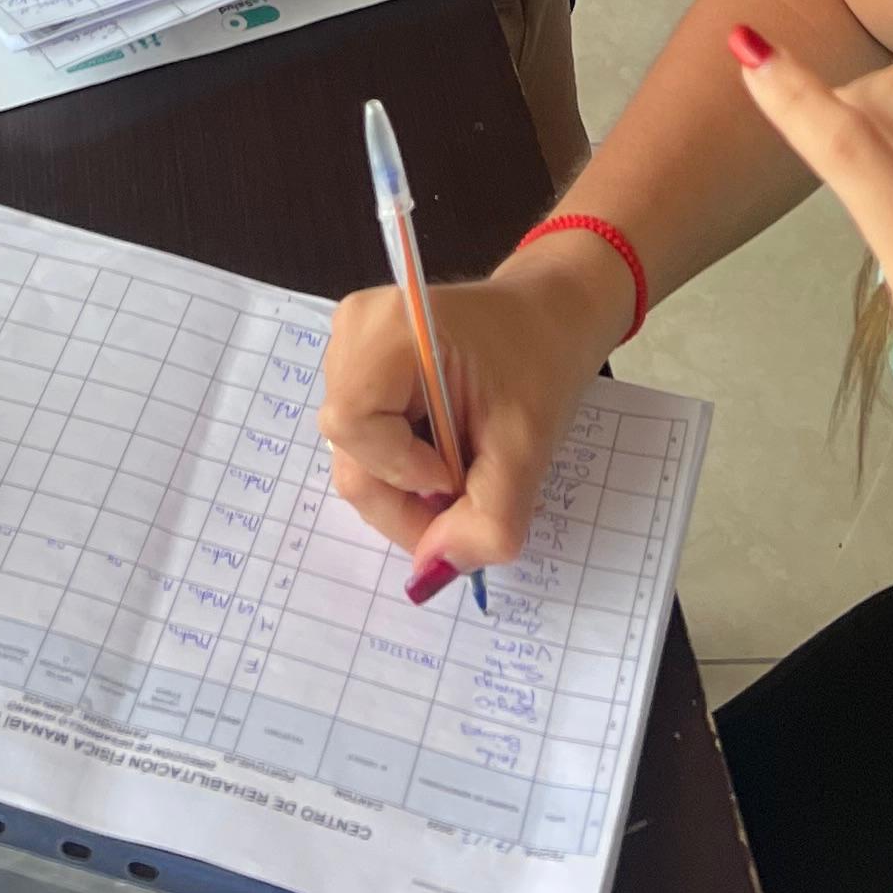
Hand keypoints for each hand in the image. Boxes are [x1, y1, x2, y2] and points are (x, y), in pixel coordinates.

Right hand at [318, 237, 620, 578]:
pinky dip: (404, 471)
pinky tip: (443, 452)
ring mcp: (346, 354)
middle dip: (410, 496)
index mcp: (385, 328)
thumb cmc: (539, 365)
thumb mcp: (529, 449)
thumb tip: (431, 572)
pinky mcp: (354, 376)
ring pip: (356, 463)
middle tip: (469, 492)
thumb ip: (487, 520)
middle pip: (351, 454)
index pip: (354, 426)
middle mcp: (350, 334)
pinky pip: (362, 452)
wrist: (546, 321)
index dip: (402, 469)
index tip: (457, 473)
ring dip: (410, 489)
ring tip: (463, 466)